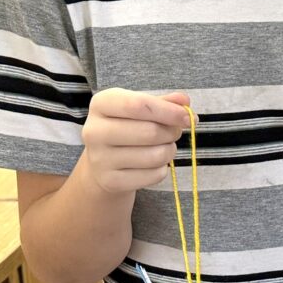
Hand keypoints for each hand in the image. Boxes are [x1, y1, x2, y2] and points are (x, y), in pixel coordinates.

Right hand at [77, 89, 191, 193]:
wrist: (103, 162)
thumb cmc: (127, 127)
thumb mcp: (141, 108)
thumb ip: (165, 102)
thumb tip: (185, 102)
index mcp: (102, 104)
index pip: (139, 105)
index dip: (170, 111)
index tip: (188, 117)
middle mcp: (94, 130)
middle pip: (151, 132)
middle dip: (172, 132)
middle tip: (174, 132)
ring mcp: (100, 159)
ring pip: (156, 155)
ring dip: (170, 151)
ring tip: (163, 146)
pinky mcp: (110, 181)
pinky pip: (155, 175)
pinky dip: (163, 169)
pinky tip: (152, 164)